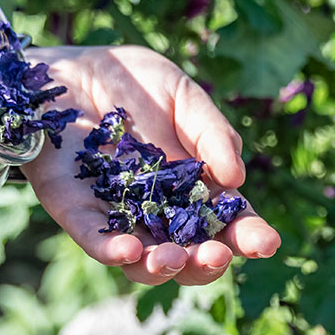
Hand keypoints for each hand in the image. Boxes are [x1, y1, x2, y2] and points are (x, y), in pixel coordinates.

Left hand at [21, 45, 280, 285]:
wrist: (68, 67)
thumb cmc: (133, 84)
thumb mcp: (184, 98)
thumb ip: (212, 134)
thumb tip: (237, 179)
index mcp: (193, 192)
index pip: (226, 224)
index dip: (248, 237)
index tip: (266, 243)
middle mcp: (158, 214)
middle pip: (188, 257)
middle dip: (204, 264)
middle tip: (215, 255)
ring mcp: (116, 217)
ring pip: (141, 261)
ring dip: (160, 267)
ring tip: (172, 257)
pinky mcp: (73, 209)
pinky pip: (92, 239)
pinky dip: (109, 250)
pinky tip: (127, 251)